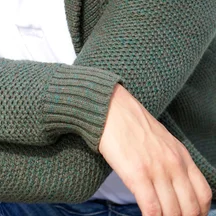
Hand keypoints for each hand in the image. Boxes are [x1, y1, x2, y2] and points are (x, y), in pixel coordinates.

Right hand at [98, 84, 211, 215]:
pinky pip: (152, 208)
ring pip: (172, 213)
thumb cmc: (132, 125)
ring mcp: (156, 169)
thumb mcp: (163, 141)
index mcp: (181, 155)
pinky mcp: (137, 174)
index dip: (199, 212)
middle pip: (190, 208)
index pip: (203, 194)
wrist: (112, 108)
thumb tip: (176, 188)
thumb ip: (173, 162)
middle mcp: (174, 164)